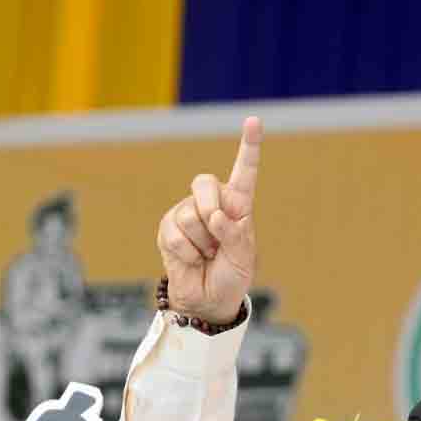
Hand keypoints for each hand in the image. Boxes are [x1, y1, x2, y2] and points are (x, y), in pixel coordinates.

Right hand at [156, 116, 260, 323]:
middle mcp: (211, 202)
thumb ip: (235, 234)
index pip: (244, 172)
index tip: (254, 121)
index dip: (249, 147)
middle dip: (210, 209)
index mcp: (237, 204)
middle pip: (205, 183)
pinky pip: (174, 233)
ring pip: (190, 214)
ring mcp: (186, 213)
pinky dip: (186, 252)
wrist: (207, 300)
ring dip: (201, 242)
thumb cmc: (231, 276)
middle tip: (217, 236)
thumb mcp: (244, 257)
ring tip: (206, 254)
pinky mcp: (167, 228)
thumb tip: (214, 216)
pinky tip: (192, 259)